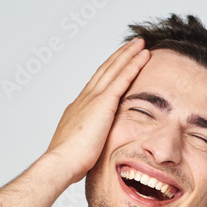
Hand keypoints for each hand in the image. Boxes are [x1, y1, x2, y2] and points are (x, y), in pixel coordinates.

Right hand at [44, 37, 149, 183]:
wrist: (62, 161)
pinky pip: (123, 78)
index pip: (96, 85)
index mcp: (78, 109)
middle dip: (118, 57)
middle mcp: (84, 98)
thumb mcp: (80, 148)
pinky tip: (144, 55)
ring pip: (114, 69)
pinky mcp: (104, 102)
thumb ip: (88, 142)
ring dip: (127, 54)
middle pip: (104, 71)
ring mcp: (93, 98)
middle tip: (130, 45)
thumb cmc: (69, 163)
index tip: (115, 64)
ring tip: (139, 43)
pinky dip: (133, 64)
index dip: (107, 72)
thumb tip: (92, 150)